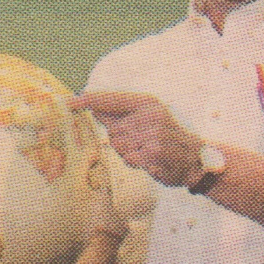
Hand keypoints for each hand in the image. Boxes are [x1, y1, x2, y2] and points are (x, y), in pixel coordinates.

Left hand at [70, 92, 201, 187]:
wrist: (194, 160)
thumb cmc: (165, 140)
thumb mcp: (144, 120)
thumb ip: (117, 115)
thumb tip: (92, 106)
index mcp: (146, 103)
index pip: (112, 99)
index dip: (89, 100)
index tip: (69, 102)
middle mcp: (150, 114)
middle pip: (113, 131)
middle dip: (122, 143)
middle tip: (141, 146)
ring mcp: (154, 132)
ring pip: (120, 146)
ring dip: (129, 155)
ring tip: (147, 154)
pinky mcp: (155, 151)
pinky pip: (130, 159)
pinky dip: (137, 163)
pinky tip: (151, 162)